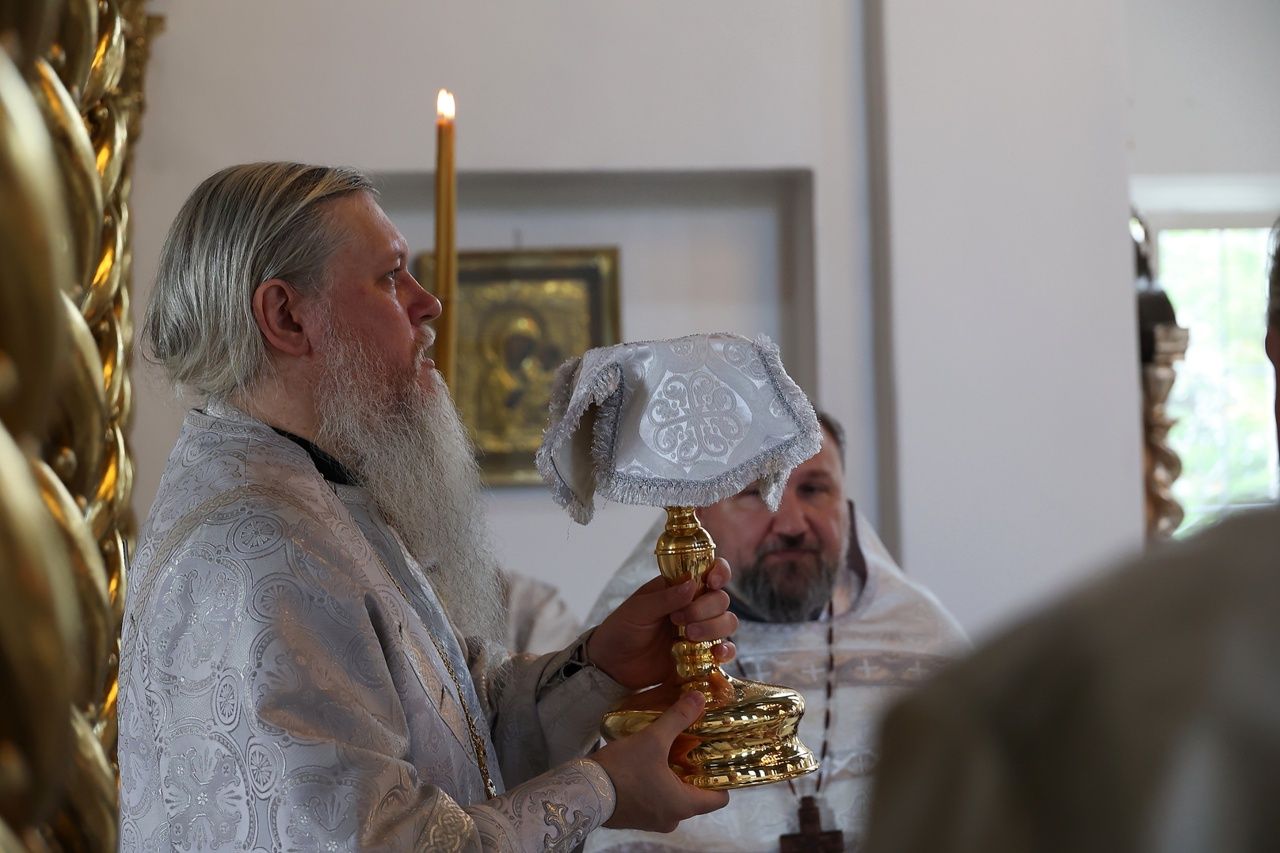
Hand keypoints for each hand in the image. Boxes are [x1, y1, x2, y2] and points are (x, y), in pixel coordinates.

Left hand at [588, 558, 737, 689]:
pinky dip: (727, 651)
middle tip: (679, 620)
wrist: (612, 665)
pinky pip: (725, 651)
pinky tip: (717, 654)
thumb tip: (692, 584)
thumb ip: (665, 598)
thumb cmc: (621, 629)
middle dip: (705, 608)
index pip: (709, 571)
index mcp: (678, 587)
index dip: (719, 572)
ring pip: (727, 623)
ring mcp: (700, 631)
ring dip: (714, 628)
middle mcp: (694, 606)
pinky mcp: (702, 656)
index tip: (713, 581)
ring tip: (689, 636)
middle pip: (720, 600)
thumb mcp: (638, 610)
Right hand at [593, 690, 729, 830]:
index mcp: (683, 805)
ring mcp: (652, 821)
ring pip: (673, 798)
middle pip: (695, 796)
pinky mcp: (635, 818)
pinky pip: (655, 801)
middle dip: (694, 773)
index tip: (717, 758)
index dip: (722, 779)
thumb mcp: (653, 739)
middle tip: (692, 748)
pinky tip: (647, 764)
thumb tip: (700, 698)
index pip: (719, 798)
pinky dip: (656, 785)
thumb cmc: (623, 769)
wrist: (582, 791)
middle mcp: (672, 818)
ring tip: (669, 752)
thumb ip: (678, 718)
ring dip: (673, 778)